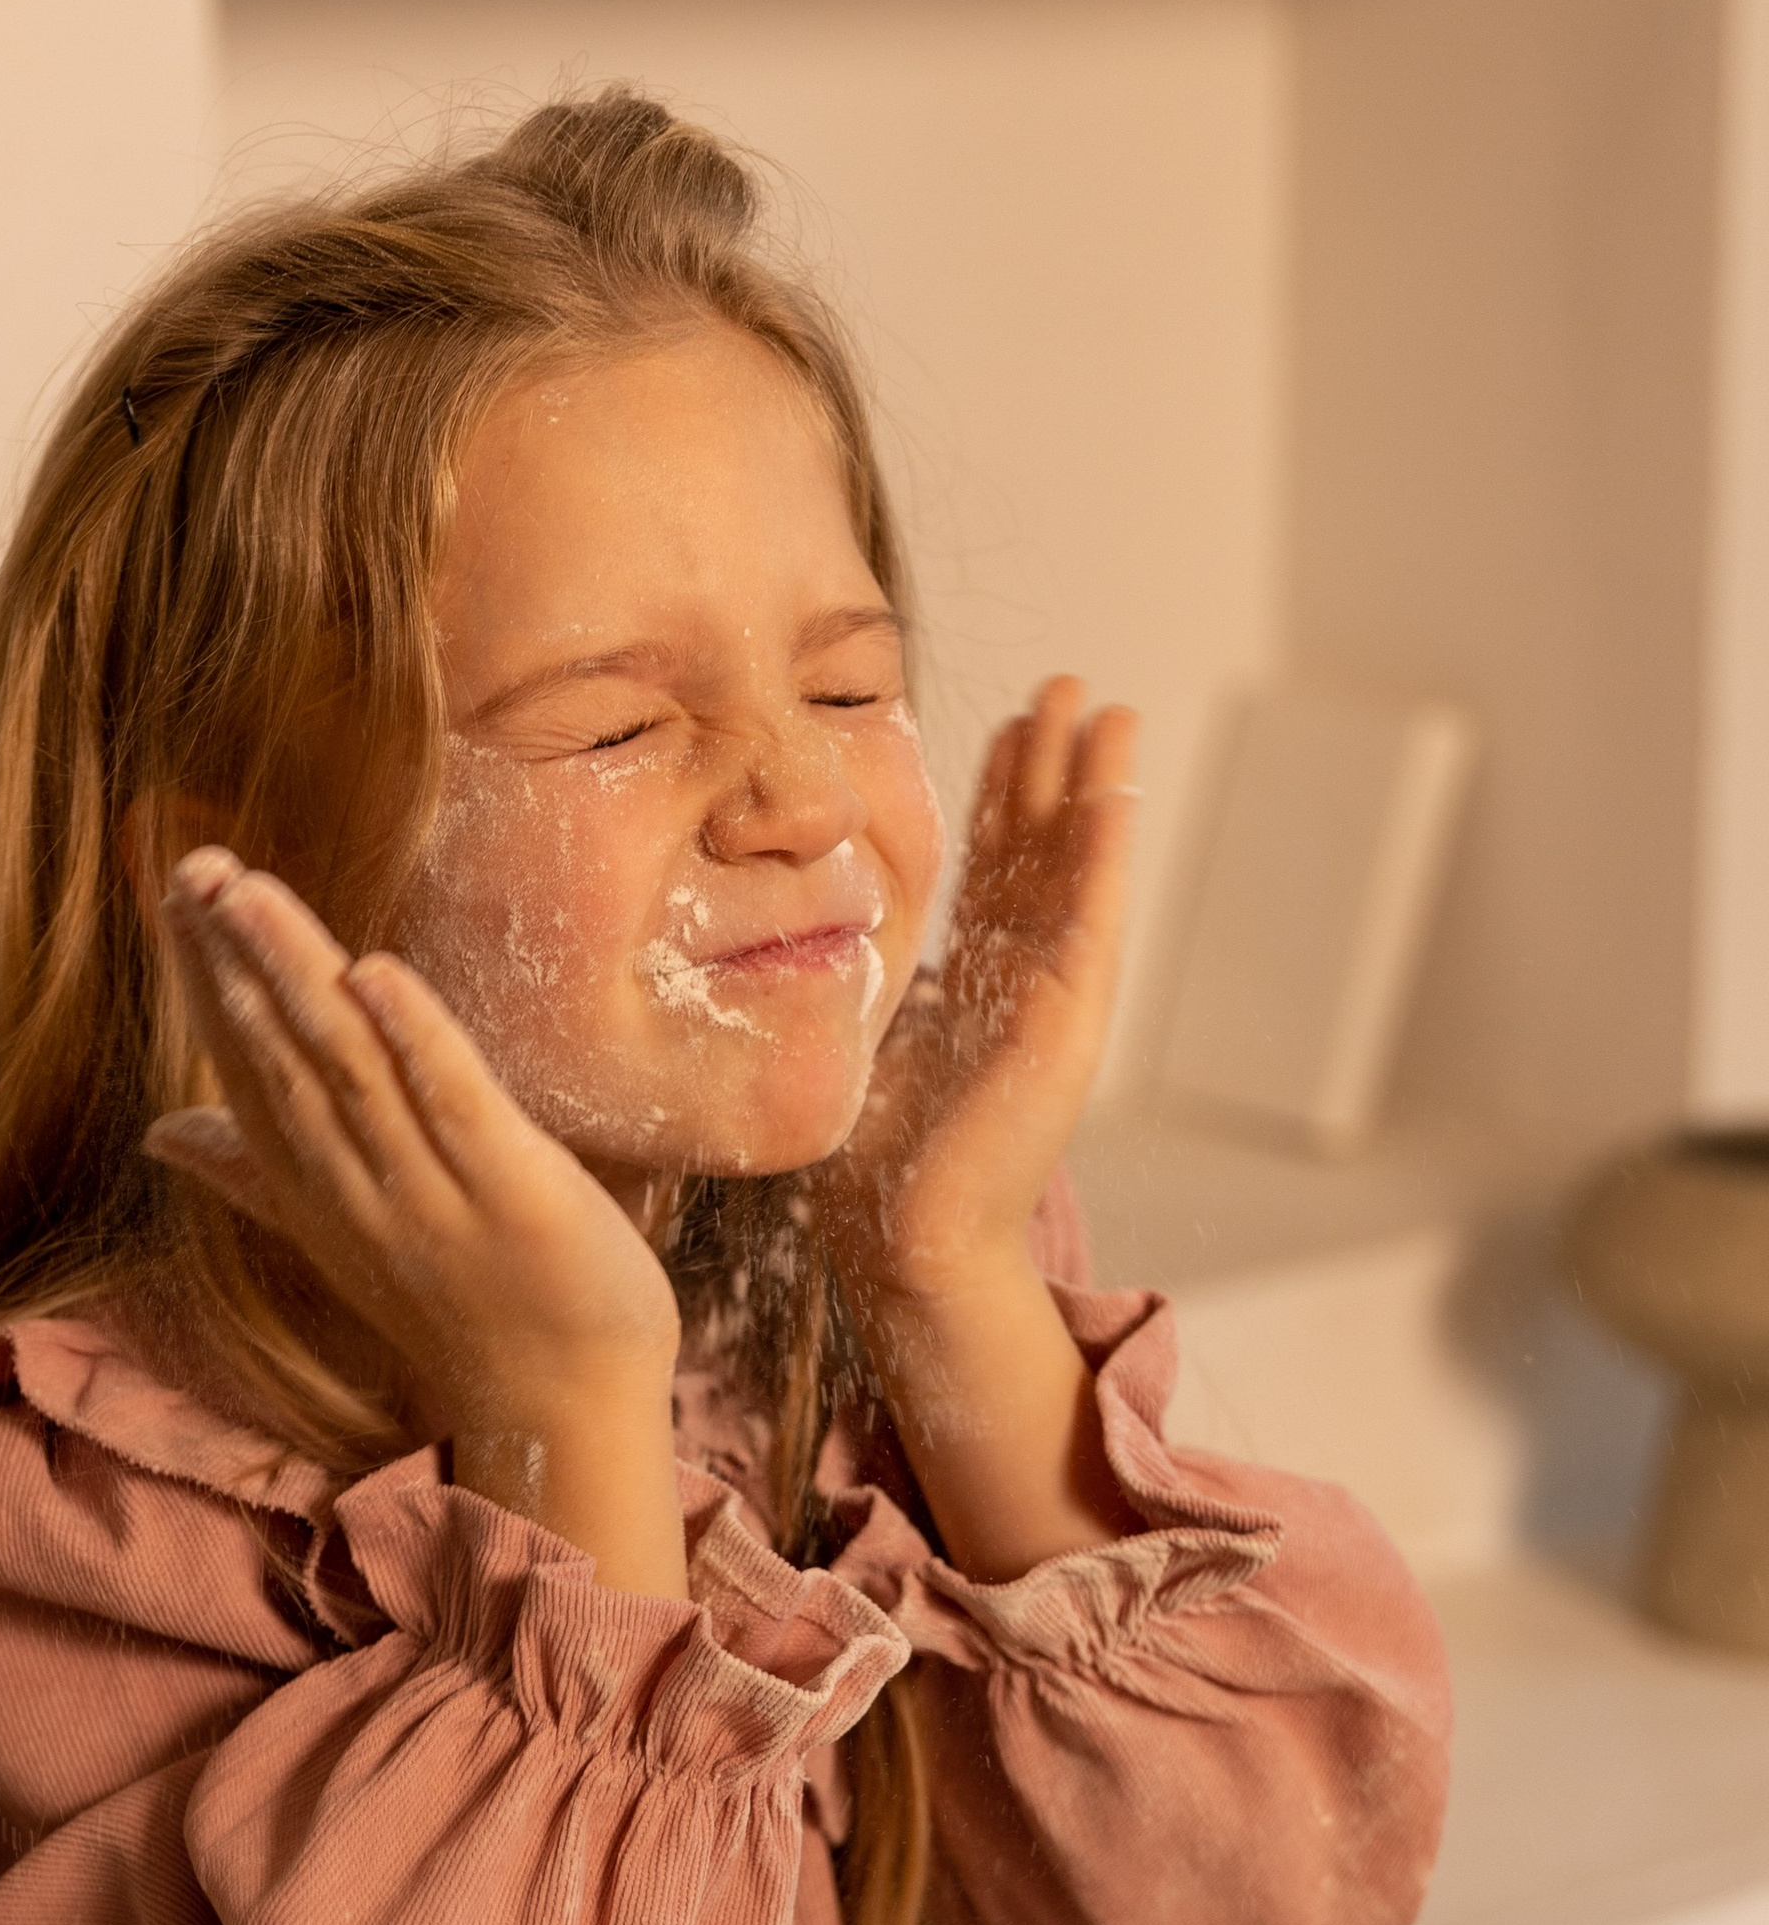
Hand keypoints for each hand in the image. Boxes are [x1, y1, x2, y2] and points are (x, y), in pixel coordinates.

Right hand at [147, 853, 688, 1594]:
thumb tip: (158, 1132)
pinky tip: (374, 970)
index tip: (177, 894)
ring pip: (345, 1071)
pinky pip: (450, 1107)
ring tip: (251, 894)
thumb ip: (253, 1174)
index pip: (243, 1072)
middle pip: (280, 1059)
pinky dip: (412, 1039)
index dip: (207, 982)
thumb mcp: (342, 1237)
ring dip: (296, 977)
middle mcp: (356, 1190)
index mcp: (314, 1191)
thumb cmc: (462, 1310)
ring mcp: (431, 1194)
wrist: (561, 1413)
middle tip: (195, 868)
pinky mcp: (513, 1195)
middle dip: (234, 961)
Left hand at [820, 677, 1137, 1319]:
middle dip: (1056, 766)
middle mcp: (1023, 980)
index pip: (996, 866)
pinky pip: (1093, 918)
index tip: (1008, 722)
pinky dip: (1107, 853)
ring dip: (1097, 786)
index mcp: (976, 983)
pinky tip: (1116, 790)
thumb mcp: (862, 1034)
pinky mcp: (1069, 1021)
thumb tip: (807, 927)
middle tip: (1067, 686)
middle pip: (1046, 849)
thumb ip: (863, 980)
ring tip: (1110, 709)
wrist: (906, 1238)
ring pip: (1082, 867)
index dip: (1005, 794)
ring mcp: (1055, 997)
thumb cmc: (876, 1161)